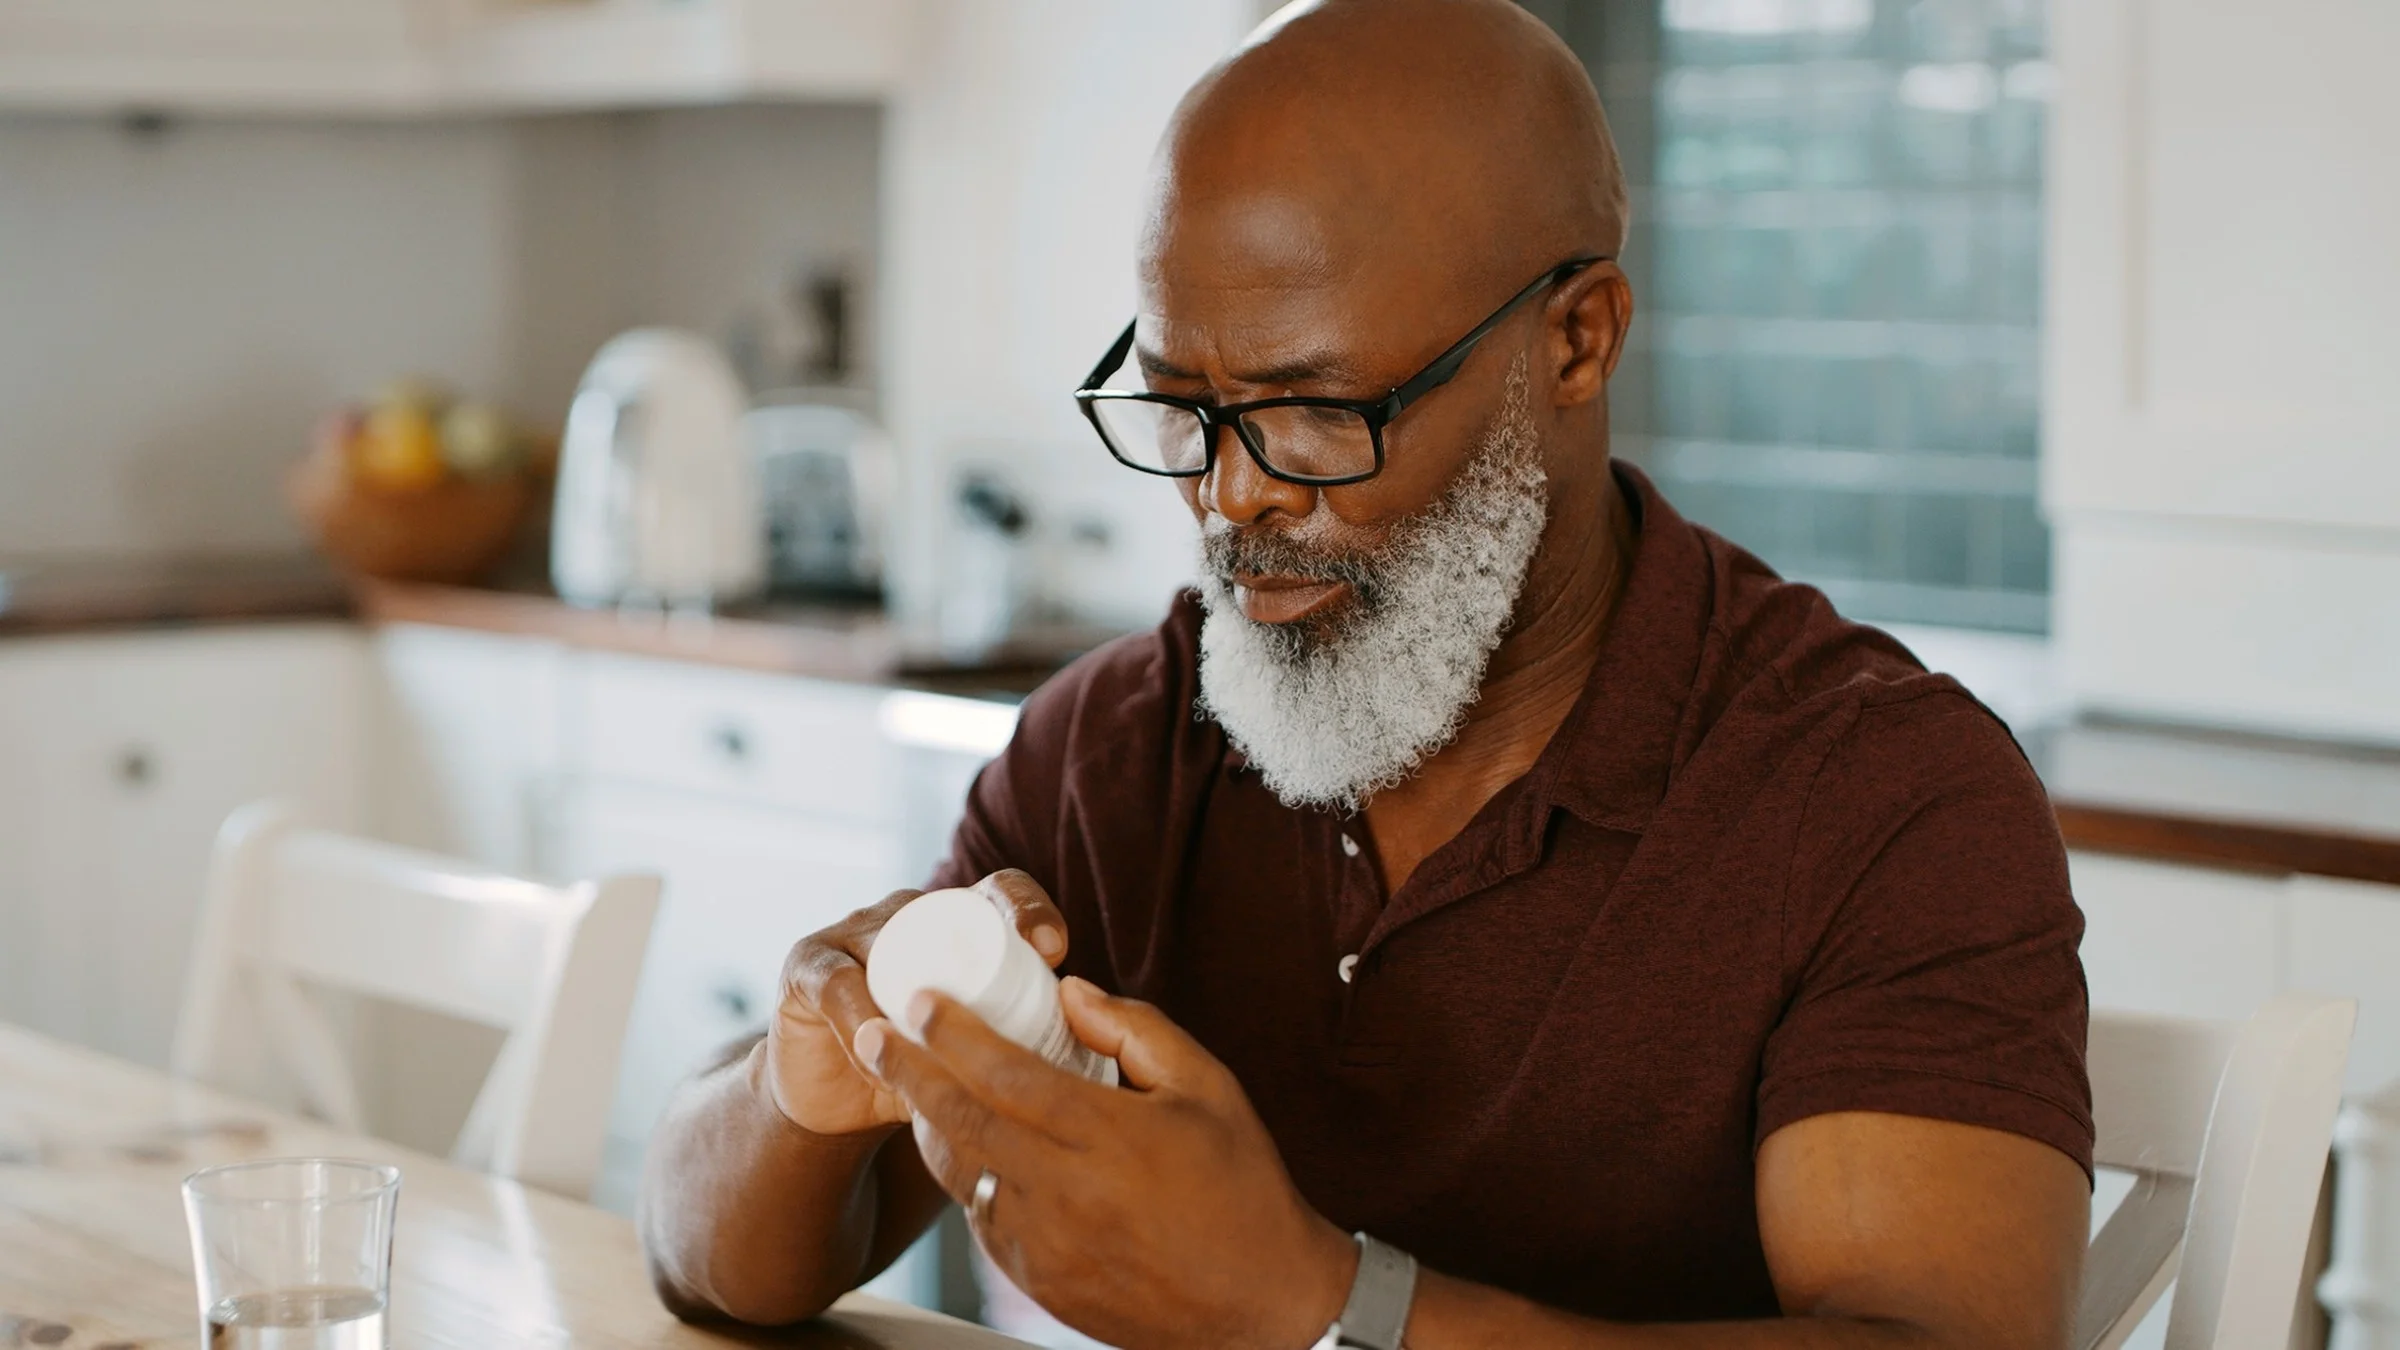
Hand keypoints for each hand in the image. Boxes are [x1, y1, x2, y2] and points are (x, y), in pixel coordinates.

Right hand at [766, 870, 1068, 1138]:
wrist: (837, 1104)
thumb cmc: (925, 1072)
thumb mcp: (982, 1054)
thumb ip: (1027, 1044)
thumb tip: (1102, 1061)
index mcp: (958, 924)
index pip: (1001, 892)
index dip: (1029, 909)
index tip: (1057, 951)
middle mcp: (908, 914)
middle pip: (949, 908)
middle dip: (985, 937)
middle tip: (1019, 981)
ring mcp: (854, 933)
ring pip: (894, 947)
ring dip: (920, 996)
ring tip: (946, 1045)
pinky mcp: (808, 966)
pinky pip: (839, 986)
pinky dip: (863, 1024)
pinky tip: (881, 1057)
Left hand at [856, 977, 1354, 1349]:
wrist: (1263, 1305)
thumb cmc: (1242, 1186)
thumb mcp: (1207, 1087)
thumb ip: (1136, 1030)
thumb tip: (1069, 992)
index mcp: (1109, 1137)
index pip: (1007, 1075)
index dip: (954, 1034)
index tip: (922, 1001)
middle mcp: (1067, 1192)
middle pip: (961, 1122)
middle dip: (908, 1072)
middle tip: (870, 1035)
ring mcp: (1047, 1245)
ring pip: (961, 1176)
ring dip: (928, 1127)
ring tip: (906, 1085)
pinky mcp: (1040, 1283)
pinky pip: (983, 1220)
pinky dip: (966, 1179)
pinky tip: (965, 1149)